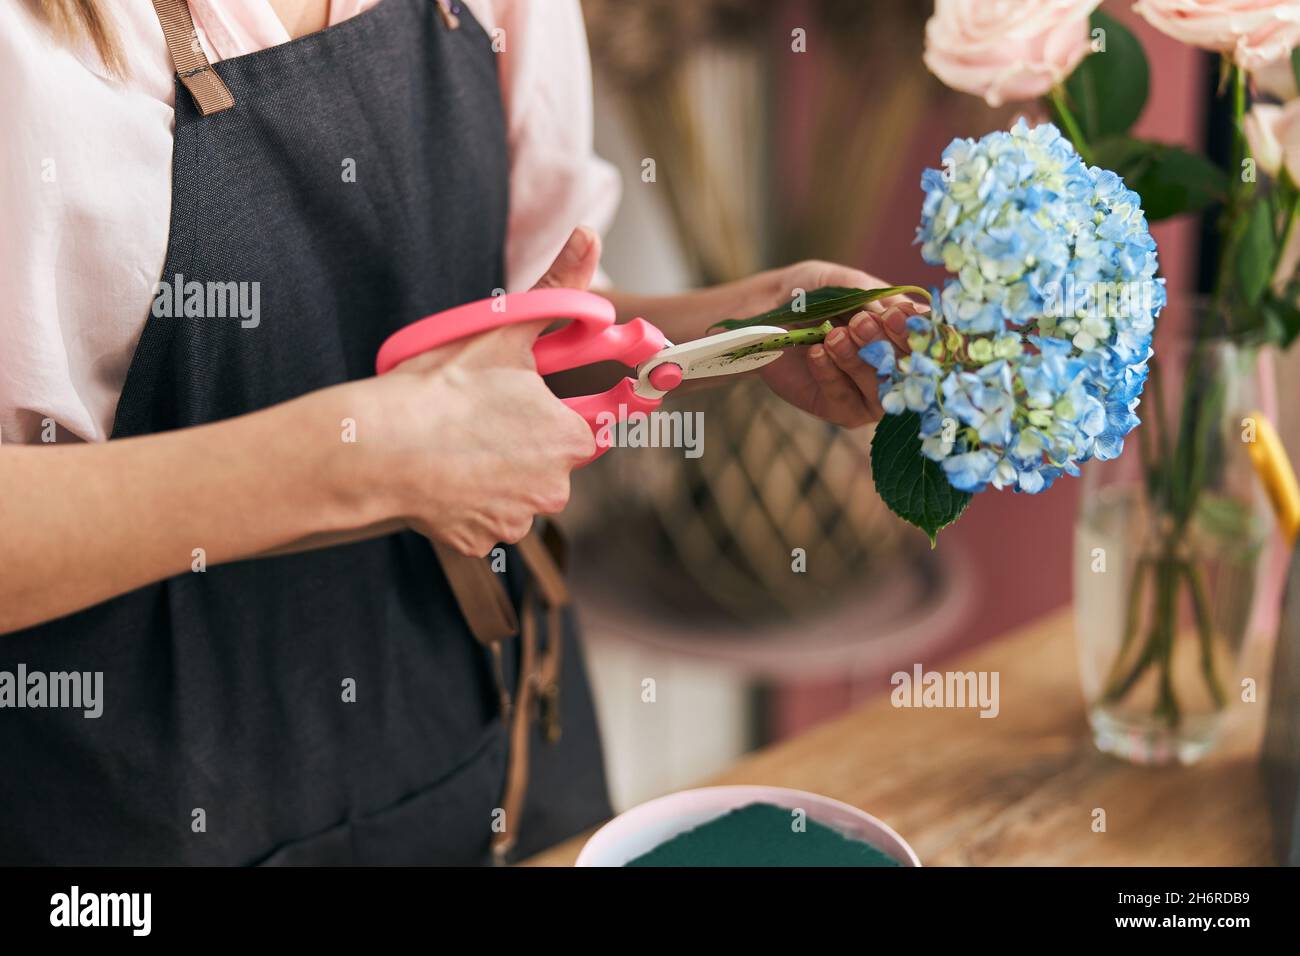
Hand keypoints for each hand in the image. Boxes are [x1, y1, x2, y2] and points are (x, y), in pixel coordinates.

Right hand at [353, 228, 601, 555]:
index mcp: (569, 438)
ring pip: (516, 491)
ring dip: (496, 473)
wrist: (376, 450)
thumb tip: (589, 237)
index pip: (590, 428)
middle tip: (480, 417)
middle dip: (523, 441)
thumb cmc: (440, 390)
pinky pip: (484, 519)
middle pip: (550, 462)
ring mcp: (516, 519)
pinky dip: (467, 502)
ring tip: (456, 445)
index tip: (529, 405)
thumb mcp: (502, 329)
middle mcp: (553, 487)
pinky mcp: (480, 541)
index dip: (559, 411)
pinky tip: (442, 476)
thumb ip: (556, 287)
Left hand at [744, 260, 924, 427]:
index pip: (927, 339)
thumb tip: (910, 311)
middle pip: (909, 368)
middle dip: (886, 344)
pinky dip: (831, 374)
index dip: (916, 331)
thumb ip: (871, 295)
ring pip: (880, 388)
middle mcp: (895, 364)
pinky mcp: (842, 409)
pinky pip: (845, 399)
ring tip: (833, 336)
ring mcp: (871, 391)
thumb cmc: (810, 294)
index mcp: (904, 332)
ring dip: (859, 360)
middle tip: (861, 322)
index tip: (896, 315)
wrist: (764, 314)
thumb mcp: (839, 283)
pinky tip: (815, 353)